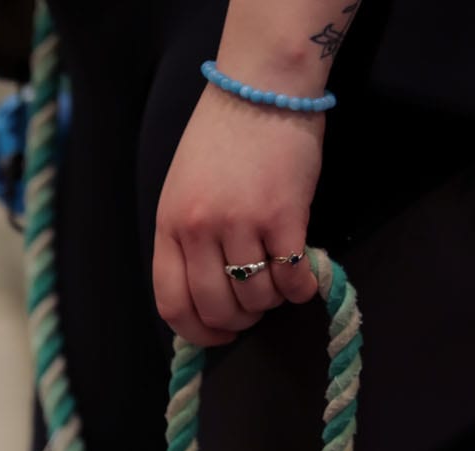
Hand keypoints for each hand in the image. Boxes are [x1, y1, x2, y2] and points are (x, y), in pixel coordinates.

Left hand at [152, 85, 322, 347]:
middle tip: (255, 312)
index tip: (216, 336)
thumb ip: (187, 239)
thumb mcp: (182, 192)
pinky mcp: (282, 215)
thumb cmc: (222, 139)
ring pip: (255, 296)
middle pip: (215, 308)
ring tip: (280, 284)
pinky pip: (290, 276)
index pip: (171, 303)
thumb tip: (204, 292)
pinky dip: (301, 288)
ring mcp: (240, 224)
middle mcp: (199, 230)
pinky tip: (305, 280)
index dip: (196, 332)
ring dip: (272, 302)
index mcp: (169, 226)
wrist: (260, 89)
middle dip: (238, 323)